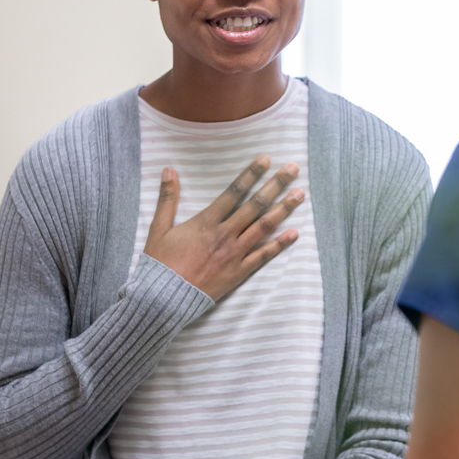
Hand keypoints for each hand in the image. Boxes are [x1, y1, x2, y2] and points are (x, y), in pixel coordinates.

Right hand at [144, 156, 303, 300]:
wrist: (162, 300)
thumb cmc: (160, 264)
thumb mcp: (159, 228)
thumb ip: (167, 198)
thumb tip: (169, 169)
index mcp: (207, 222)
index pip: (234, 192)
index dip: (251, 174)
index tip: (266, 159)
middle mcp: (225, 235)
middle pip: (256, 205)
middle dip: (275, 185)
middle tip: (292, 169)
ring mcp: (234, 254)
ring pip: (264, 227)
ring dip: (284, 209)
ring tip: (300, 194)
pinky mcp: (239, 272)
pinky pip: (263, 256)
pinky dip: (280, 244)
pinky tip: (294, 233)